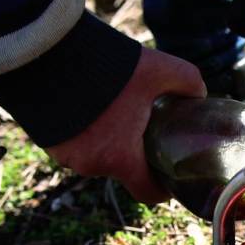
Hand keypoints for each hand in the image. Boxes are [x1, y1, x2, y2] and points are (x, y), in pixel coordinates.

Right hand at [45, 48, 206, 203]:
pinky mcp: (45, 140)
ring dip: (107, 141)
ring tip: (114, 111)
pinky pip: (74, 144)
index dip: (163, 189)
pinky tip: (91, 107)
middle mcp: (90, 165)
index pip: (147, 193)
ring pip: (97, 155)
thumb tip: (199, 95)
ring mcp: (64, 154)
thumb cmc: (107, 66)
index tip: (170, 177)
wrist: (46, 51)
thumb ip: (188, 83)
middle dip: (135, 152)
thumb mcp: (159, 70)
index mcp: (119, 158)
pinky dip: (85, 132)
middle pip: (122, 168)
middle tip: (144, 127)